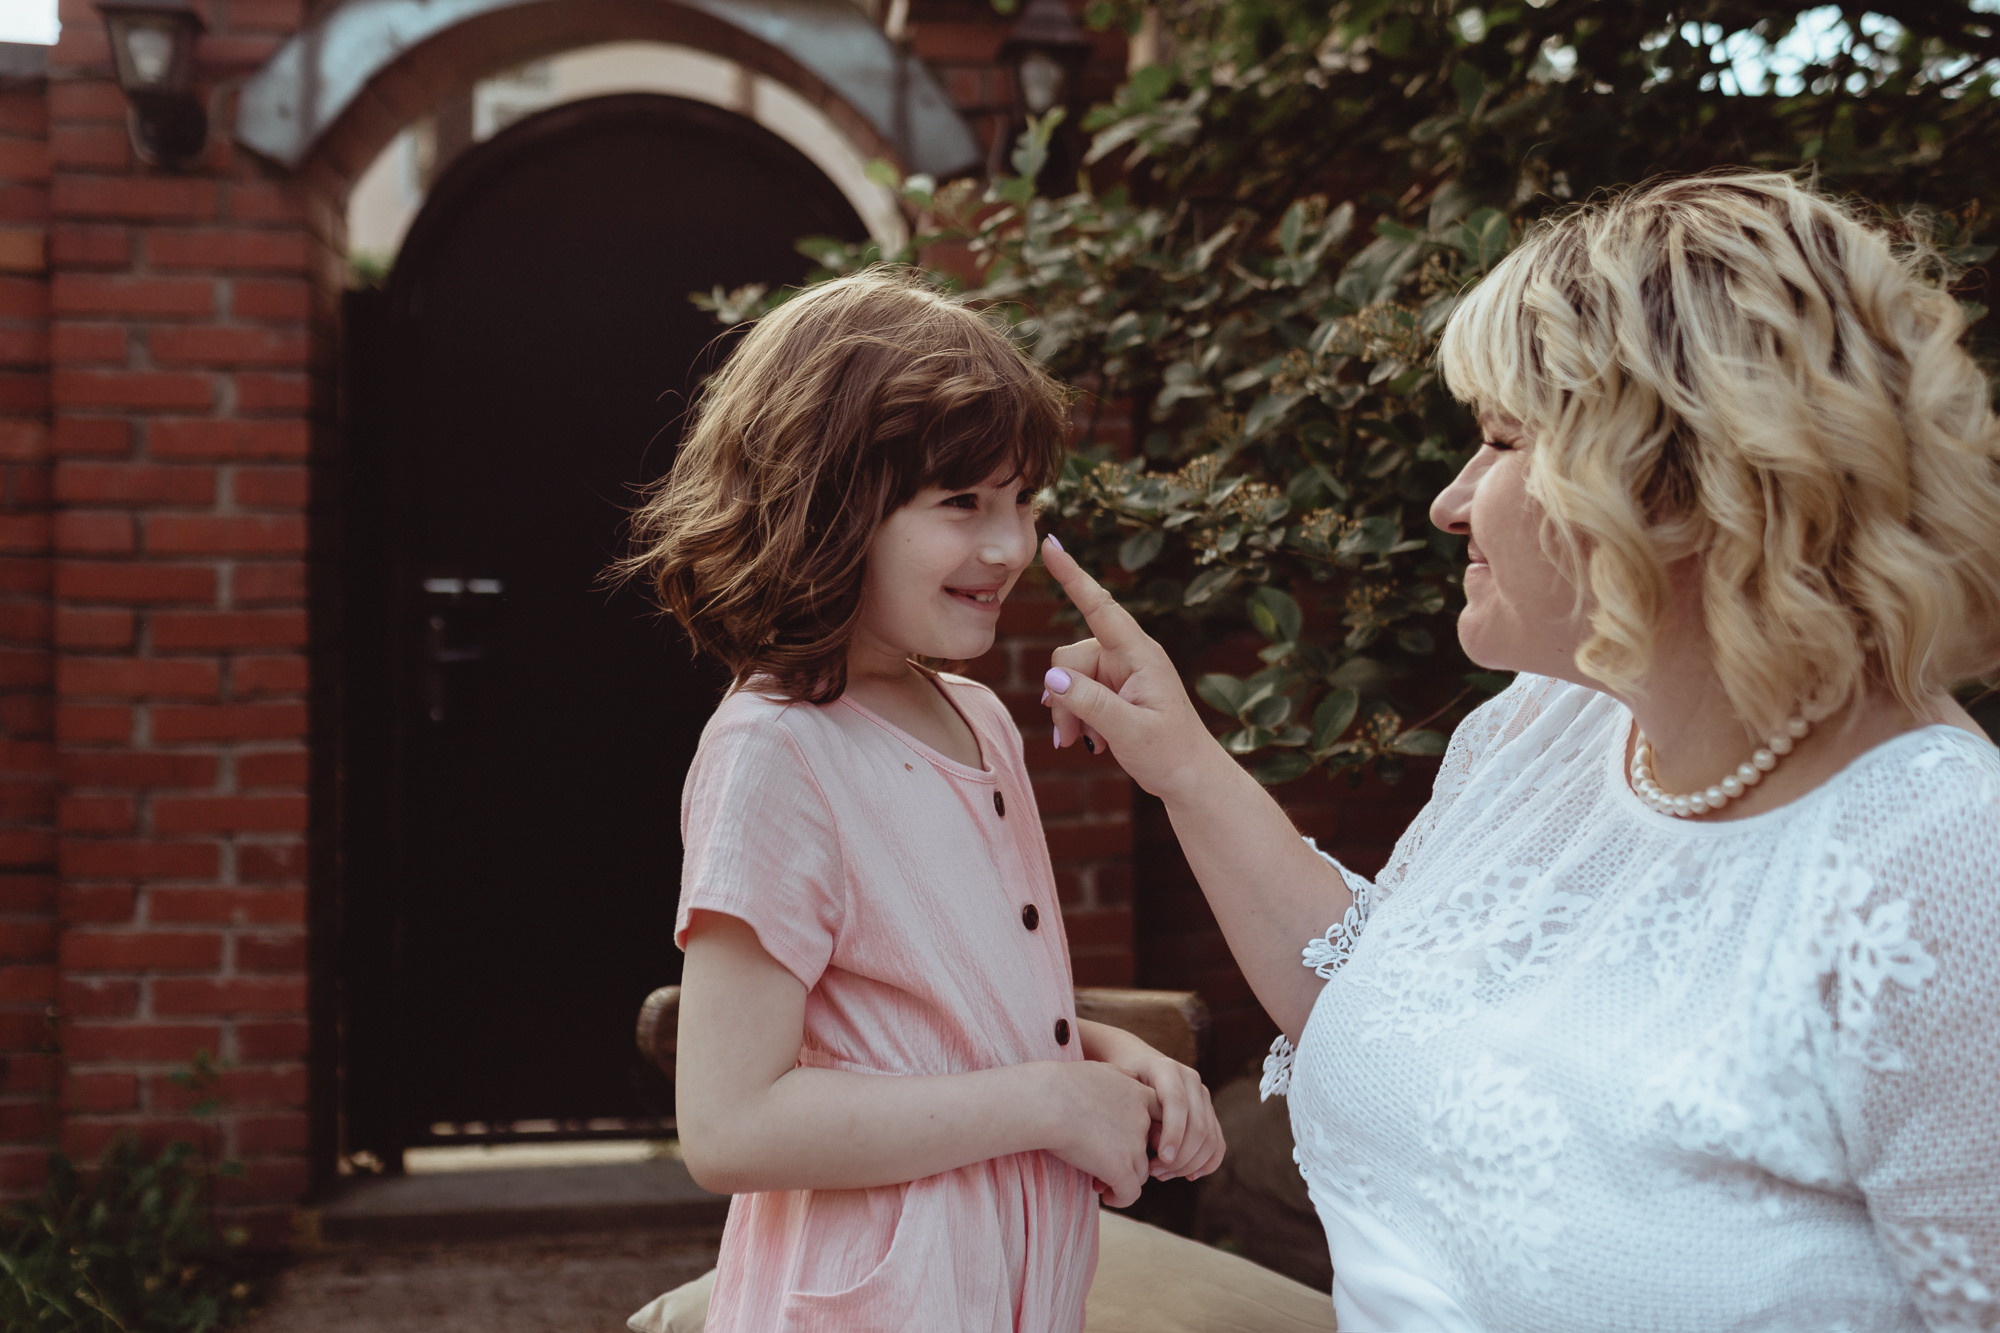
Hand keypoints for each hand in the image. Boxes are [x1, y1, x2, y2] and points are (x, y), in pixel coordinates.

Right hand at [1039, 535, 1223, 801]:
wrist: (1191, 779)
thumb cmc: (1170, 754)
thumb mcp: (1129, 731)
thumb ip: (1090, 703)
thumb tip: (1053, 676)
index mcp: (1139, 655)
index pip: (1100, 607)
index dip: (1073, 576)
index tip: (1051, 544)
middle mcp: (1127, 657)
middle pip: (1070, 656)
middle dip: (1062, 694)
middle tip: (1069, 737)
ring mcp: (1120, 673)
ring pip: (1068, 677)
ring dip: (1068, 712)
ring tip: (1082, 743)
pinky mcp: (1113, 690)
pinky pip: (1076, 692)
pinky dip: (1075, 717)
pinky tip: (1089, 742)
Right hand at [1042, 1060, 1159, 1207]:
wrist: (1046, 1101)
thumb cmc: (1062, 1083)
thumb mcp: (1099, 1069)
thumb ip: (1120, 1076)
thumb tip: (1126, 1078)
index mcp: (1138, 1094)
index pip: (1158, 1117)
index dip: (1142, 1132)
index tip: (1121, 1139)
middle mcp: (1142, 1119)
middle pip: (1149, 1146)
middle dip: (1134, 1157)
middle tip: (1110, 1161)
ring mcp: (1133, 1145)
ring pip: (1141, 1172)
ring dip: (1125, 1178)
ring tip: (1102, 1181)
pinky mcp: (1120, 1168)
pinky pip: (1130, 1193)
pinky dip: (1121, 1198)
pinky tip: (1107, 1197)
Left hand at [1084, 1026, 1226, 1182]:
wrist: (1132, 1060)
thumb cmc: (1119, 1081)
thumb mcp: (1118, 1088)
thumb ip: (1131, 1111)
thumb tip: (1146, 1147)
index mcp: (1166, 1069)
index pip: (1177, 1103)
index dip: (1172, 1134)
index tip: (1160, 1160)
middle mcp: (1190, 1079)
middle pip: (1198, 1126)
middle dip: (1179, 1157)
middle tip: (1153, 1173)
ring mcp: (1202, 1094)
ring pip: (1210, 1138)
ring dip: (1189, 1164)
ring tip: (1161, 1174)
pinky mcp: (1208, 1110)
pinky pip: (1217, 1142)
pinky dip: (1207, 1162)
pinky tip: (1188, 1175)